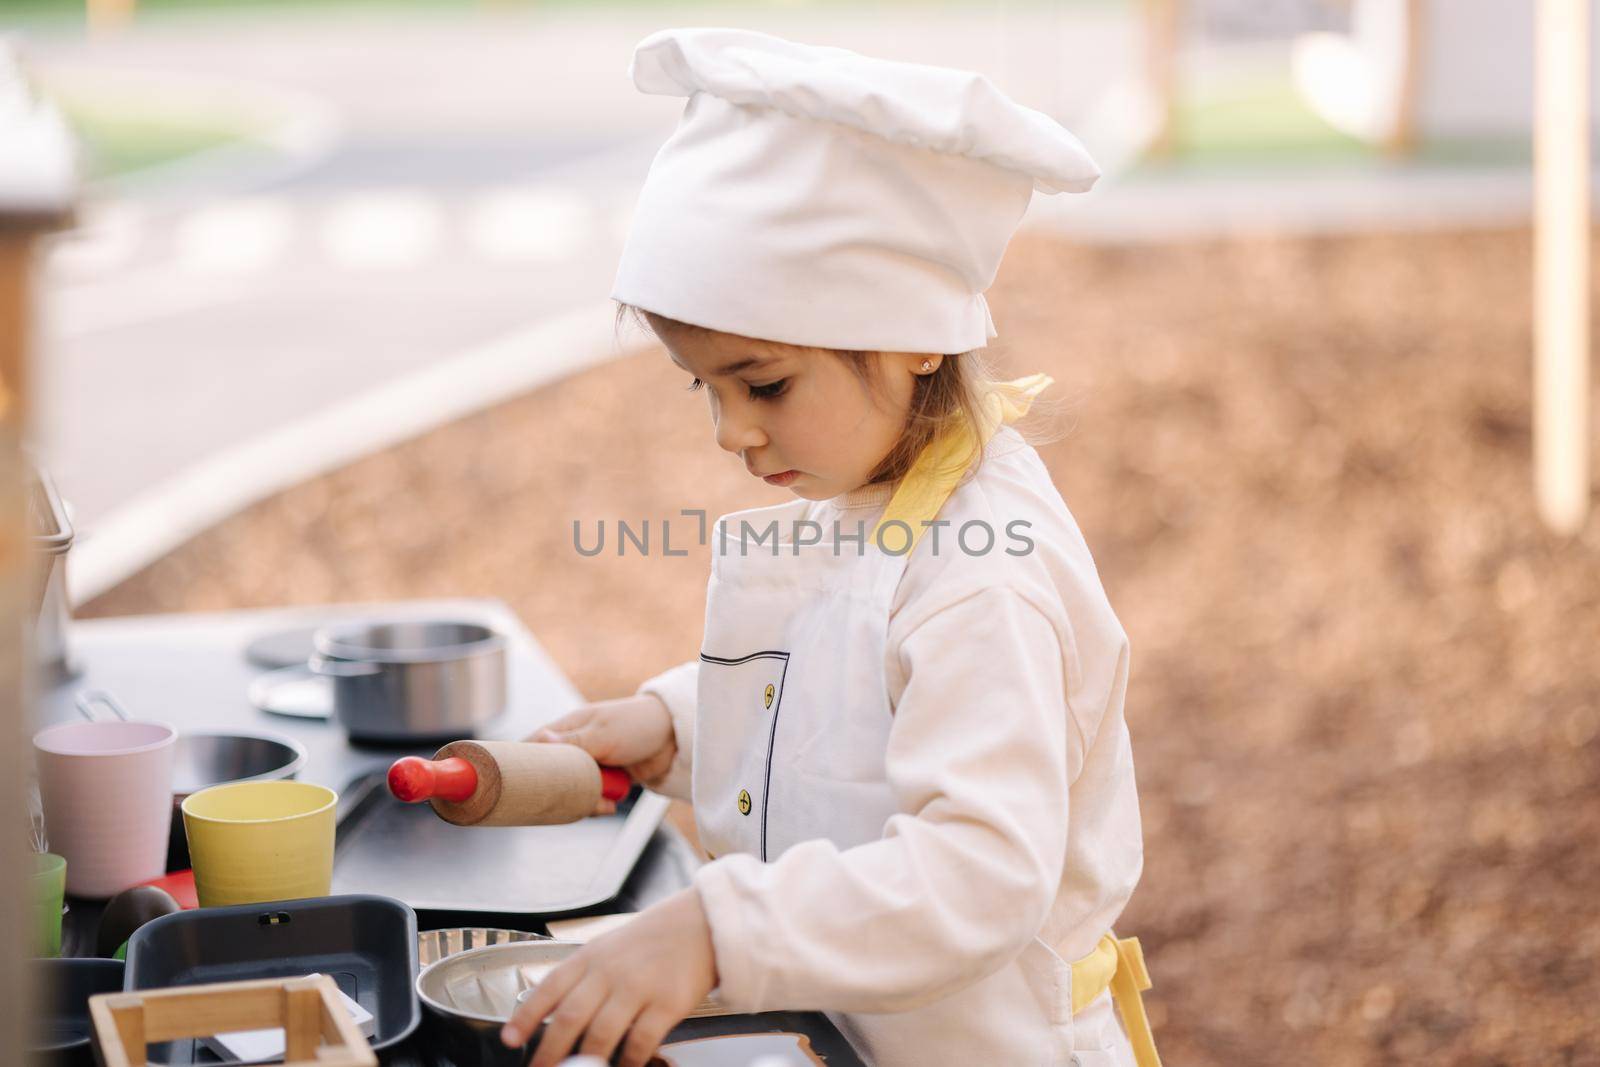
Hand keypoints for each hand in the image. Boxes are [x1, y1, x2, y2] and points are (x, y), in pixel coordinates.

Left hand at [501, 888, 717, 1066]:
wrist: (701, 924)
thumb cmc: (652, 940)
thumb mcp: (608, 947)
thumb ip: (583, 977)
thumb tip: (552, 1015)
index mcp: (590, 956)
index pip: (549, 987)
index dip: (525, 1016)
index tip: (510, 1040)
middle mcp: (609, 971)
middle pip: (569, 1018)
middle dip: (549, 1053)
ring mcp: (639, 987)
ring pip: (600, 1035)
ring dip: (585, 1064)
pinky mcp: (668, 1004)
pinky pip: (640, 1042)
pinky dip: (628, 1063)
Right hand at [526, 695, 675, 814]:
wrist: (674, 737)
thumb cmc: (637, 724)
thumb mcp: (605, 734)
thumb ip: (574, 742)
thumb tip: (540, 740)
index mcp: (566, 730)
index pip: (532, 747)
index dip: (522, 766)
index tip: (518, 785)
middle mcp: (573, 748)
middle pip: (550, 777)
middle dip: (558, 793)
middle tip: (570, 802)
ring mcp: (589, 765)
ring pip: (571, 791)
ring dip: (584, 800)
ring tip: (601, 803)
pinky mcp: (604, 779)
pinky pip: (591, 797)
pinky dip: (599, 803)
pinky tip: (610, 805)